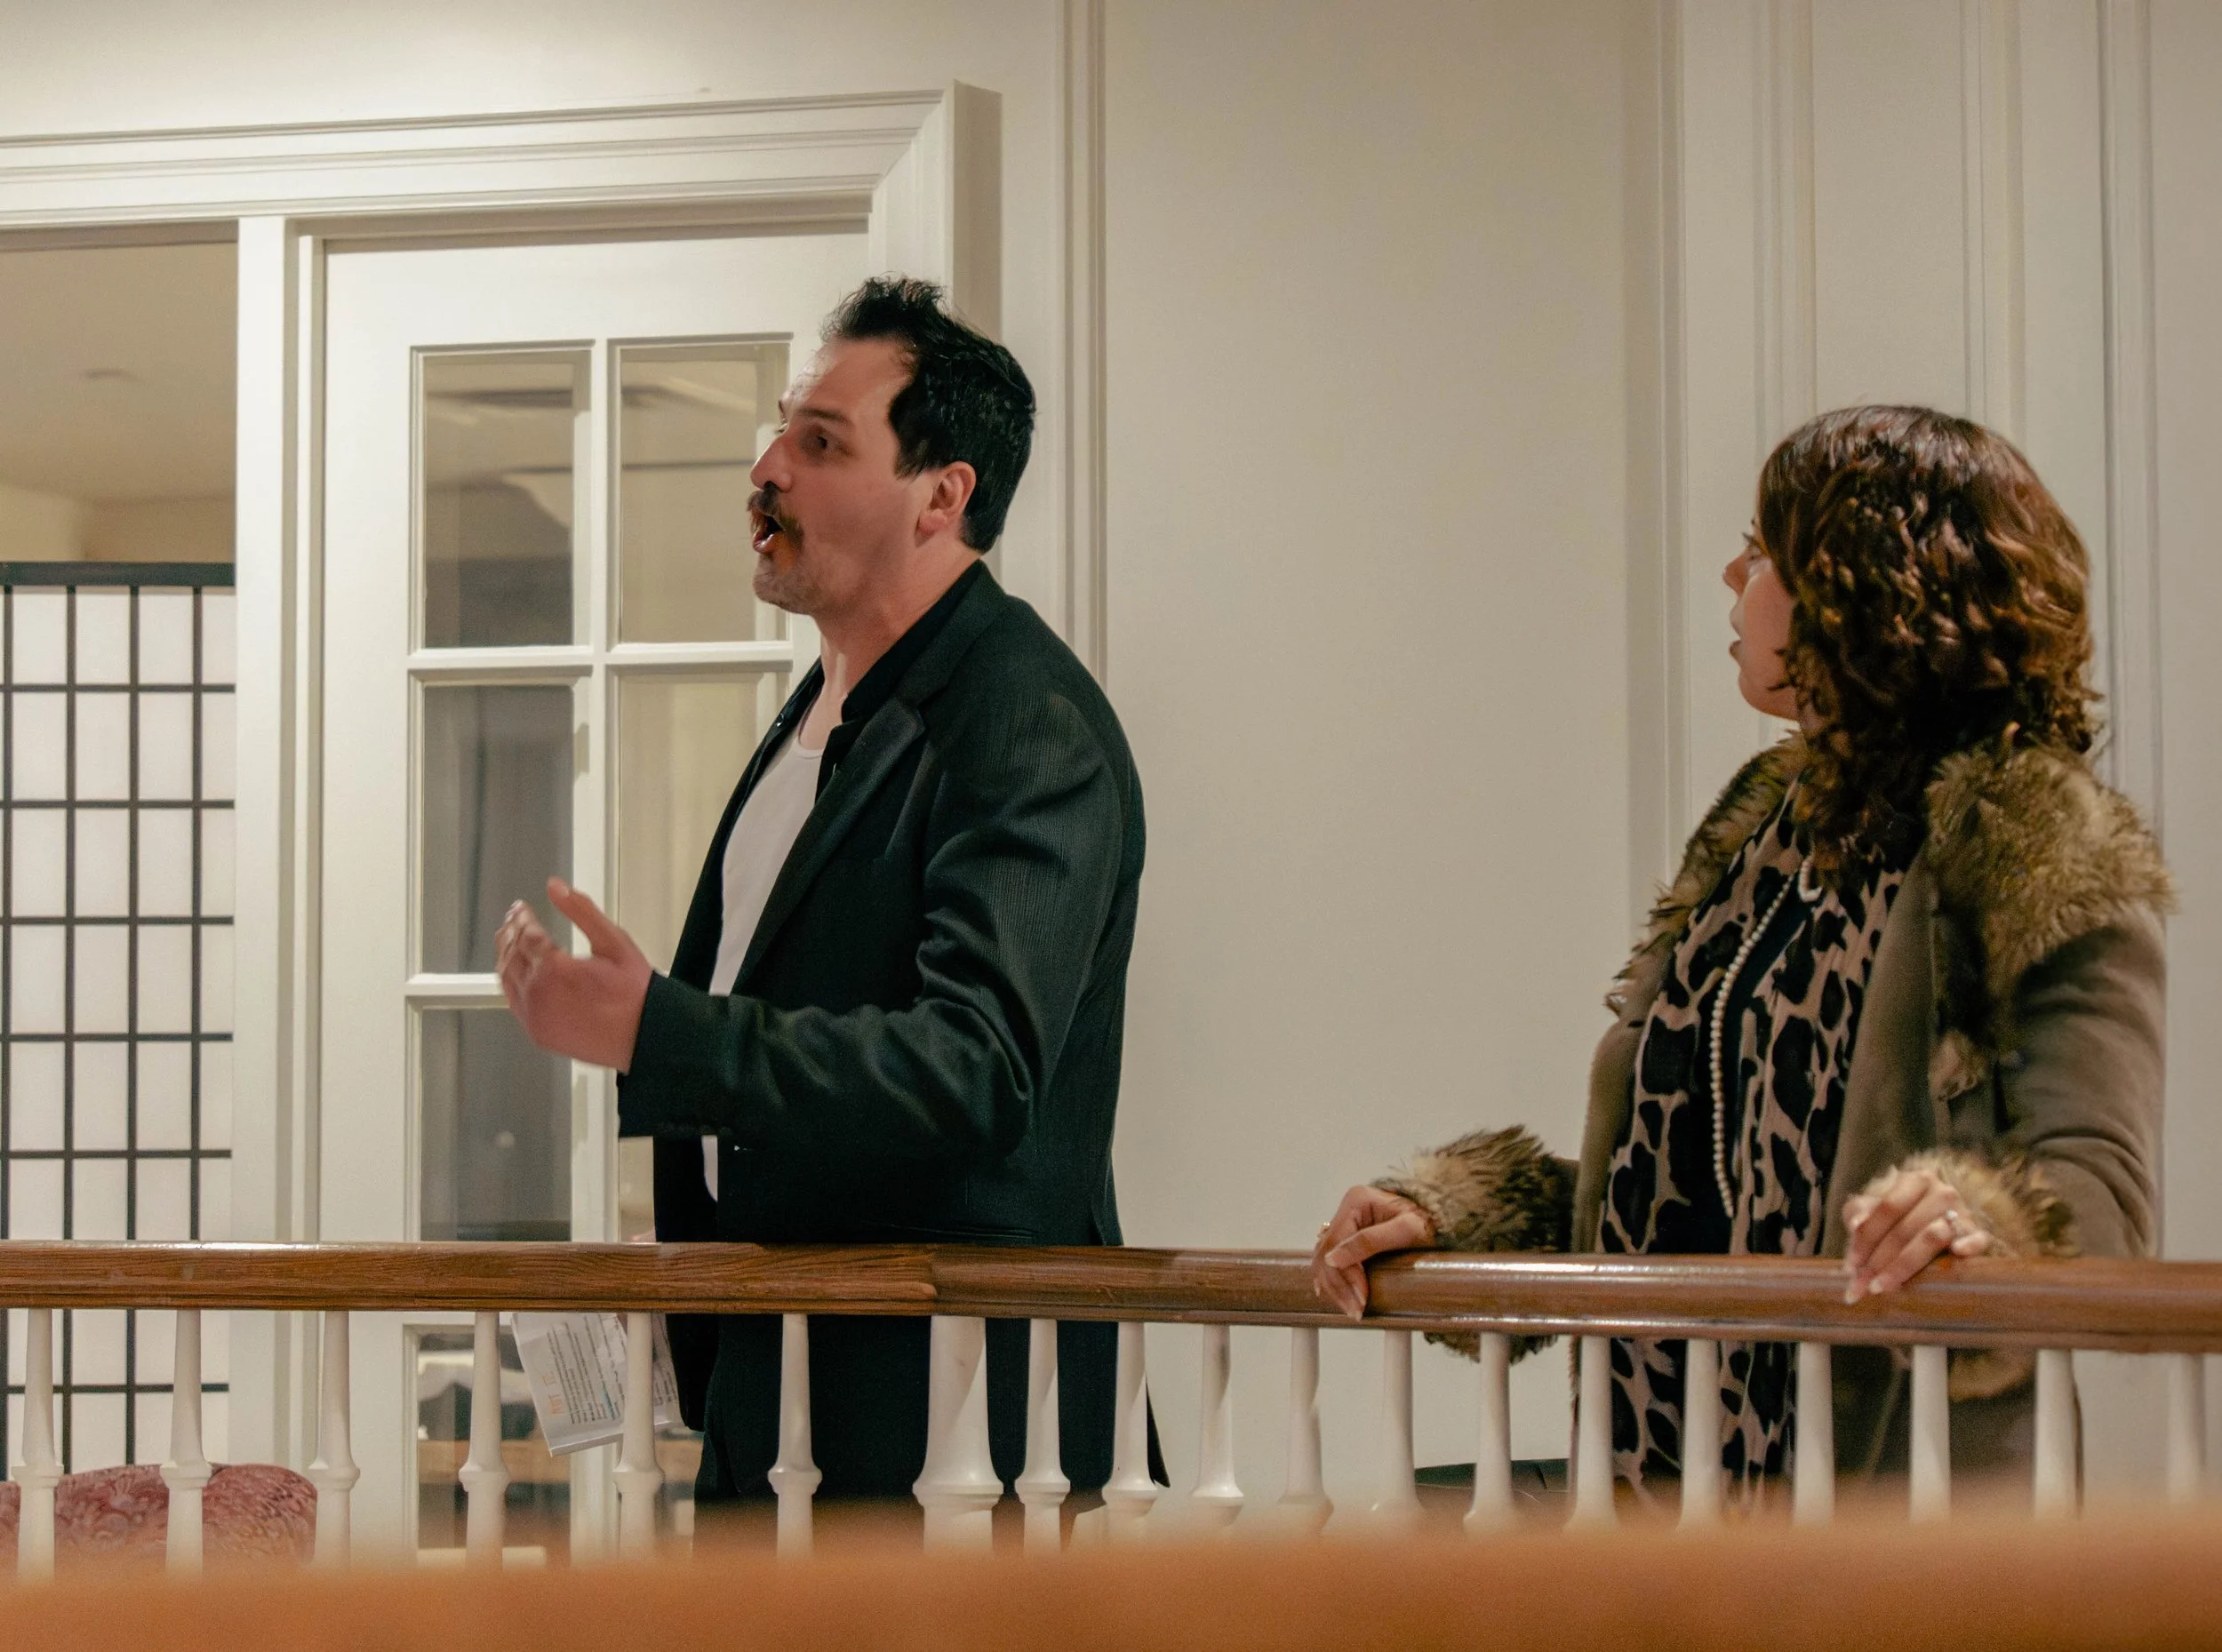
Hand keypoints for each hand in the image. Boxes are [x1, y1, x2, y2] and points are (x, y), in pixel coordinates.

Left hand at [496, 877, 653, 1071]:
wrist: (644, 1036)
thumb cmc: (634, 994)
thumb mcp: (613, 941)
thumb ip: (581, 911)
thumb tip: (557, 888)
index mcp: (555, 969)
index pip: (525, 934)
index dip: (522, 917)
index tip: (522, 908)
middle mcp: (538, 994)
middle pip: (511, 954)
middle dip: (511, 932)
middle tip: (514, 918)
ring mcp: (535, 1017)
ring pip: (507, 978)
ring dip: (506, 955)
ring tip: (509, 939)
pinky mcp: (538, 1032)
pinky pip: (514, 1002)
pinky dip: (511, 982)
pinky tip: (516, 972)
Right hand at [1310, 1186, 1434, 1319]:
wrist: (1442, 1221)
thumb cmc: (1429, 1222)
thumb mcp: (1406, 1230)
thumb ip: (1369, 1241)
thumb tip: (1333, 1259)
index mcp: (1356, 1201)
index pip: (1336, 1243)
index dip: (1345, 1275)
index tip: (1361, 1299)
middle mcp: (1347, 1211)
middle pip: (1325, 1253)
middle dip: (1338, 1285)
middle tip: (1356, 1311)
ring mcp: (1347, 1225)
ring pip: (1325, 1260)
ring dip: (1334, 1287)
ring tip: (1352, 1309)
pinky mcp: (1350, 1239)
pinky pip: (1333, 1262)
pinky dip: (1336, 1281)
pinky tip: (1341, 1296)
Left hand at [1841, 1166, 1990, 1303]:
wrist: (1935, 1223)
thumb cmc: (1897, 1218)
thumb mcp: (1873, 1208)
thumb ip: (1859, 1211)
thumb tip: (1855, 1224)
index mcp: (1914, 1181)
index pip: (1887, 1209)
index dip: (1866, 1238)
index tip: (1851, 1266)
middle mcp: (1941, 1192)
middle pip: (1905, 1228)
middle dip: (1879, 1261)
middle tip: (1863, 1285)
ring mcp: (1963, 1212)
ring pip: (1932, 1238)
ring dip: (1904, 1265)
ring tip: (1884, 1286)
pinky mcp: (1978, 1233)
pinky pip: (1978, 1239)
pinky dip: (1969, 1245)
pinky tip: (1956, 1253)